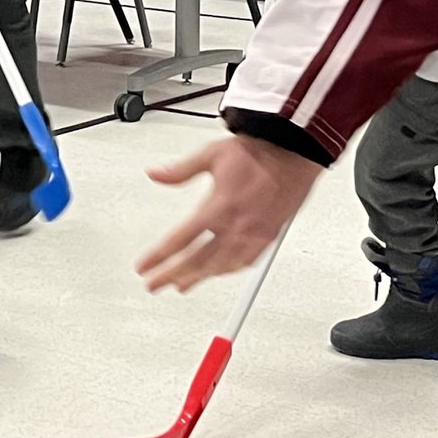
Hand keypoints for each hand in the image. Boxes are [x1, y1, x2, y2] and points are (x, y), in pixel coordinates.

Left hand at [135, 133, 323, 292]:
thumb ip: (180, 170)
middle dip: (171, 275)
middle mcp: (235, 226)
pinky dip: (227, 271)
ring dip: (198, 278)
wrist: (292, 154)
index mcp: (218, 207)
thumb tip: (155, 174)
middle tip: (154, 284)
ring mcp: (253, 235)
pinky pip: (245, 263)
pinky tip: (218, 272)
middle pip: (197, 260)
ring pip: (221, 267)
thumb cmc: (257, 153)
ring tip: (182, 285)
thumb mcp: (211, 154)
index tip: (145, 266)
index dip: (159, 257)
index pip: (180, 240)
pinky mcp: (268, 237)